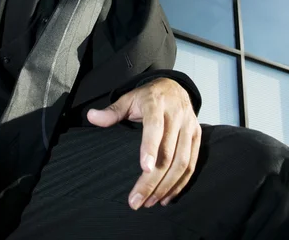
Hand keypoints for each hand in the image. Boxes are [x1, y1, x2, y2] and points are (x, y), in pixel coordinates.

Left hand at [87, 77, 200, 208]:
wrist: (174, 86)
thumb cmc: (148, 97)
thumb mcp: (129, 98)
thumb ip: (112, 111)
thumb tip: (91, 117)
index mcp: (156, 103)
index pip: (155, 126)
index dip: (150, 147)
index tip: (144, 169)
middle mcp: (176, 114)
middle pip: (168, 152)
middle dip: (153, 180)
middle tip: (137, 200)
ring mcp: (189, 126)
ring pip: (182, 161)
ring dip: (167, 186)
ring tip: (150, 202)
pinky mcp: (197, 136)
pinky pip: (192, 164)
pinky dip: (181, 183)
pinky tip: (167, 196)